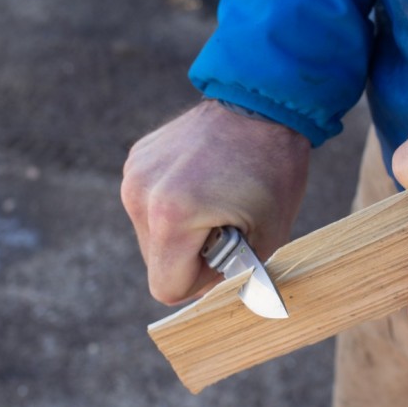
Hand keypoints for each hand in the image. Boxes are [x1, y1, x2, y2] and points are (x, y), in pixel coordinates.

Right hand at [121, 100, 309, 303]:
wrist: (262, 102)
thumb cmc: (273, 170)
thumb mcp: (269, 235)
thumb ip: (239, 276)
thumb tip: (220, 304)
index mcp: (170, 217)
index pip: (166, 288)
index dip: (200, 282)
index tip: (227, 257)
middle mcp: (141, 195)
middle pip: (156, 262)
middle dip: (190, 256)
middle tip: (227, 224)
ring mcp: (134, 173)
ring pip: (150, 236)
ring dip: (180, 232)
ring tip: (215, 200)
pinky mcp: (136, 158)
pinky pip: (148, 205)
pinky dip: (173, 206)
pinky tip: (202, 182)